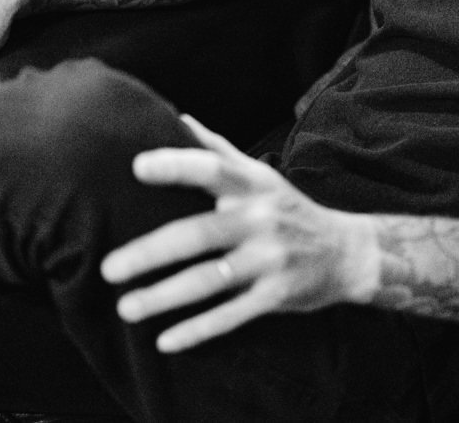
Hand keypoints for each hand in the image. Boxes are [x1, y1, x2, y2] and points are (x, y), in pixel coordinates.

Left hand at [100, 115, 377, 352]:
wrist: (349, 253)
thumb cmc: (289, 210)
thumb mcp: (261, 176)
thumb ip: (218, 150)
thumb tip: (178, 117)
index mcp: (252, 186)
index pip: (212, 169)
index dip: (177, 165)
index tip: (137, 167)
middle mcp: (260, 219)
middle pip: (199, 233)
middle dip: (151, 252)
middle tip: (109, 267)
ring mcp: (270, 259)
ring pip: (210, 280)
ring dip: (165, 296)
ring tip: (125, 307)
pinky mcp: (277, 296)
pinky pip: (232, 316)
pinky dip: (198, 330)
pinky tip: (164, 340)